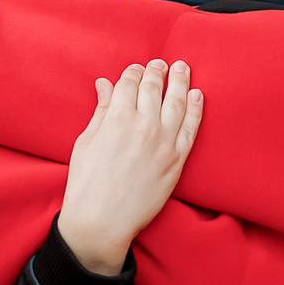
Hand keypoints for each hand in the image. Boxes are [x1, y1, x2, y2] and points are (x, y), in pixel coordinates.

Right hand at [55, 60, 202, 276]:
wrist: (102, 221)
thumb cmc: (86, 184)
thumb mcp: (86, 142)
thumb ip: (100, 111)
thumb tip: (105, 85)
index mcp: (117, 118)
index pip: (129, 84)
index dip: (133, 74)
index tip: (136, 69)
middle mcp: (143, 125)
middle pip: (153, 89)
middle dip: (157, 72)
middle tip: (161, 63)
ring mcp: (164, 142)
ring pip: (176, 102)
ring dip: (180, 81)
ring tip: (182, 68)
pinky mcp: (177, 160)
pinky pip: (191, 128)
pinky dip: (196, 109)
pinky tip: (197, 95)